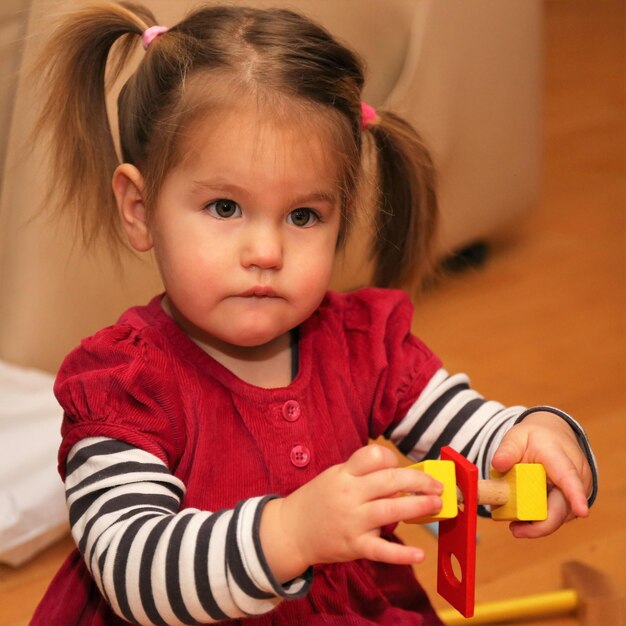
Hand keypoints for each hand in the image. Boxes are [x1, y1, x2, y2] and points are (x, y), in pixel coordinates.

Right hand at [260, 445, 442, 582]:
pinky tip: (419, 554)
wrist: (291, 530)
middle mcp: (349, 495)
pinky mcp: (353, 546)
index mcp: (344, 474)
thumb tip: (401, 482)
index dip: (392, 459)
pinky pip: (381, 550)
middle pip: (389, 482)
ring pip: (391, 511)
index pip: (373, 457)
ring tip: (436, 504)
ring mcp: (352, 521)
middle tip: (437, 486)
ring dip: (418, 507)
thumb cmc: (319, 499)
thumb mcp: (336, 477)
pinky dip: (401, 554)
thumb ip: (364, 477)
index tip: (400, 466)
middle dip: (418, 482)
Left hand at [491, 411, 592, 537]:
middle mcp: (576, 477)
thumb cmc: (536, 438)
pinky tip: (523, 516)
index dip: (575, 496)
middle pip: (563, 507)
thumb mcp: (517, 436)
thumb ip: (507, 449)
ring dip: (537, 522)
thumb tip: (497, 464)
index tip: (583, 511)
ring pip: (559, 515)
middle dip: (540, 524)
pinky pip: (556, 516)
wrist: (554, 437)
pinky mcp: (573, 502)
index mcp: (560, 458)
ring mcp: (578, 492)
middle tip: (514, 530)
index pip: (569, 477)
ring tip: (514, 521)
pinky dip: (540, 519)